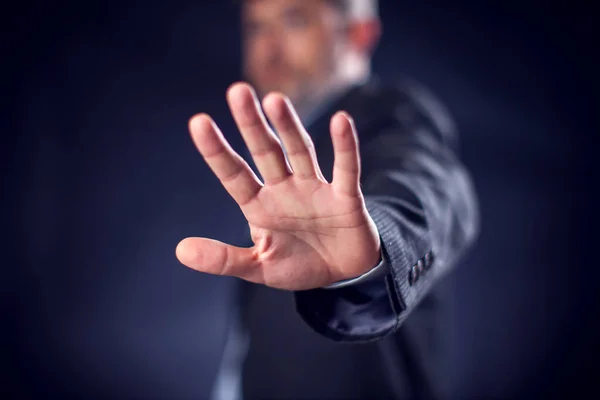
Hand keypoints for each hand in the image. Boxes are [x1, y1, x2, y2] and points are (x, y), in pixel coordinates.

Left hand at [176, 82, 380, 289]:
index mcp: (260, 206)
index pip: (234, 174)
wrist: (343, 274)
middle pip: (266, 151)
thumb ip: (224, 259)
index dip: (217, 151)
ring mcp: (316, 189)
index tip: (198, 122)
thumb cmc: (299, 265)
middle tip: (237, 91)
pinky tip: (341, 121)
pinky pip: (345, 168)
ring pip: (300, 152)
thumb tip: (180, 251)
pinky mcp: (346, 197)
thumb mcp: (259, 267)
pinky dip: (344, 147)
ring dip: (289, 127)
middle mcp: (285, 189)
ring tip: (274, 100)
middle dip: (252, 124)